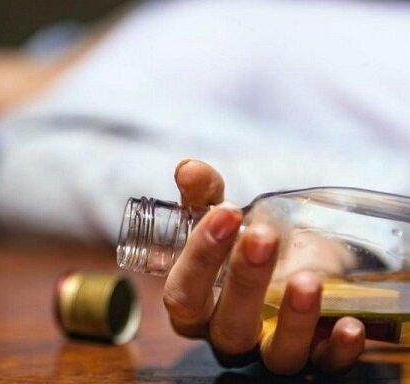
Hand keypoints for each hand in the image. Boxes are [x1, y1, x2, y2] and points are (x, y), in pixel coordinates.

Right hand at [162, 159, 365, 374]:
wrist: (289, 260)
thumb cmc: (241, 242)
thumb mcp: (220, 216)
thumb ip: (202, 195)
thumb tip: (189, 169)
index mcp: (193, 306)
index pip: (184, 294)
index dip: (199, 258)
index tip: (226, 213)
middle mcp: (226, 335)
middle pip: (227, 327)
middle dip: (245, 282)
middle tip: (263, 236)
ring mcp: (270, 350)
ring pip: (275, 355)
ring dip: (293, 321)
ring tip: (307, 280)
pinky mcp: (313, 356)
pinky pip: (325, 365)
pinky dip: (337, 349)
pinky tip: (349, 323)